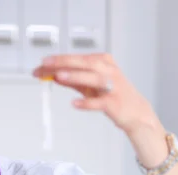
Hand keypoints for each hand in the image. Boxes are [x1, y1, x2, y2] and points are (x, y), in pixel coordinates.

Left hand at [33, 53, 159, 135]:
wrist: (136, 113)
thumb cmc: (113, 96)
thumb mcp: (91, 85)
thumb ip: (74, 80)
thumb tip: (53, 75)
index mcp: (102, 62)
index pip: (77, 58)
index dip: (58, 60)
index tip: (41, 64)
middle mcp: (108, 70)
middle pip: (84, 63)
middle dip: (64, 62)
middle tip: (46, 64)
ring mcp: (112, 86)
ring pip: (93, 78)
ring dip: (76, 77)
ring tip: (59, 77)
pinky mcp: (114, 103)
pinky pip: (99, 102)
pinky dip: (87, 103)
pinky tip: (74, 104)